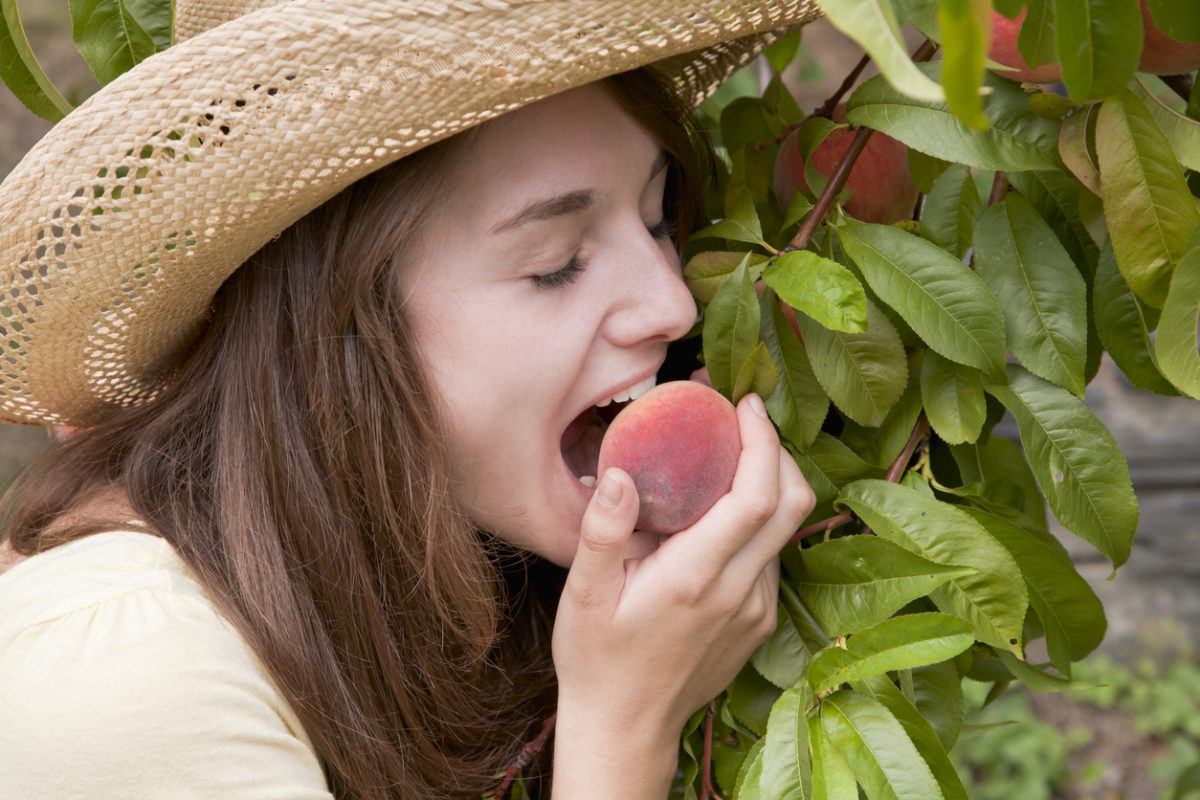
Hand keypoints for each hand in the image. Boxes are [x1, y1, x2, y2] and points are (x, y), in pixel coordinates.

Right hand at [550, 393, 813, 796]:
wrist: (626, 728)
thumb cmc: (597, 658)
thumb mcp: (583, 594)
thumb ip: (603, 531)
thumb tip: (619, 473)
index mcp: (696, 578)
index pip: (756, 496)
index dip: (762, 442)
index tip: (745, 405)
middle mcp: (739, 593)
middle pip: (792, 503)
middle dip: (777, 449)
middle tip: (743, 419)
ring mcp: (756, 609)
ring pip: (788, 529)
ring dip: (770, 483)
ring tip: (729, 455)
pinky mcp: (760, 621)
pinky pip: (774, 556)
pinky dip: (761, 520)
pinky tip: (722, 510)